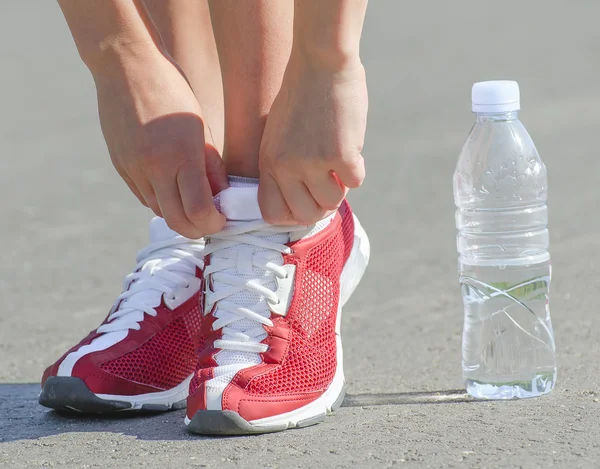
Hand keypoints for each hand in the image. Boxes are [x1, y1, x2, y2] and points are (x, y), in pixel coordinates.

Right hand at [94, 50, 226, 236]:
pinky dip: (161, 199)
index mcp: (181, 155)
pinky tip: (171, 185)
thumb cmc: (172, 91)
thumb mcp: (201, 126)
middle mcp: (154, 167)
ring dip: (179, 213)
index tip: (222, 217)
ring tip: (193, 199)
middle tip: (211, 220)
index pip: (199, 211)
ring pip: (159, 211)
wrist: (125, 66)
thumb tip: (221, 197)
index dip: (214, 223)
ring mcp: (133, 169)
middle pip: (177, 222)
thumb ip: (212, 166)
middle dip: (198, 229)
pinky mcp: (120, 167)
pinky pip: (143, 196)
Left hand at [258, 55, 366, 224]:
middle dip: (321, 205)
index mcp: (268, 162)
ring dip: (341, 186)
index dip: (292, 214)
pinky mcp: (341, 154)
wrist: (321, 62)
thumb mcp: (277, 134)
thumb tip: (304, 199)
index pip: (272, 213)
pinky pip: (355, 181)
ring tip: (339, 161)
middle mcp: (286, 167)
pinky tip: (351, 145)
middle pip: (306, 215)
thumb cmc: (301, 95)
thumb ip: (283, 167)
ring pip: (333, 201)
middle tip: (330, 185)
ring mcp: (312, 162)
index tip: (306, 201)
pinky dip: (357, 167)